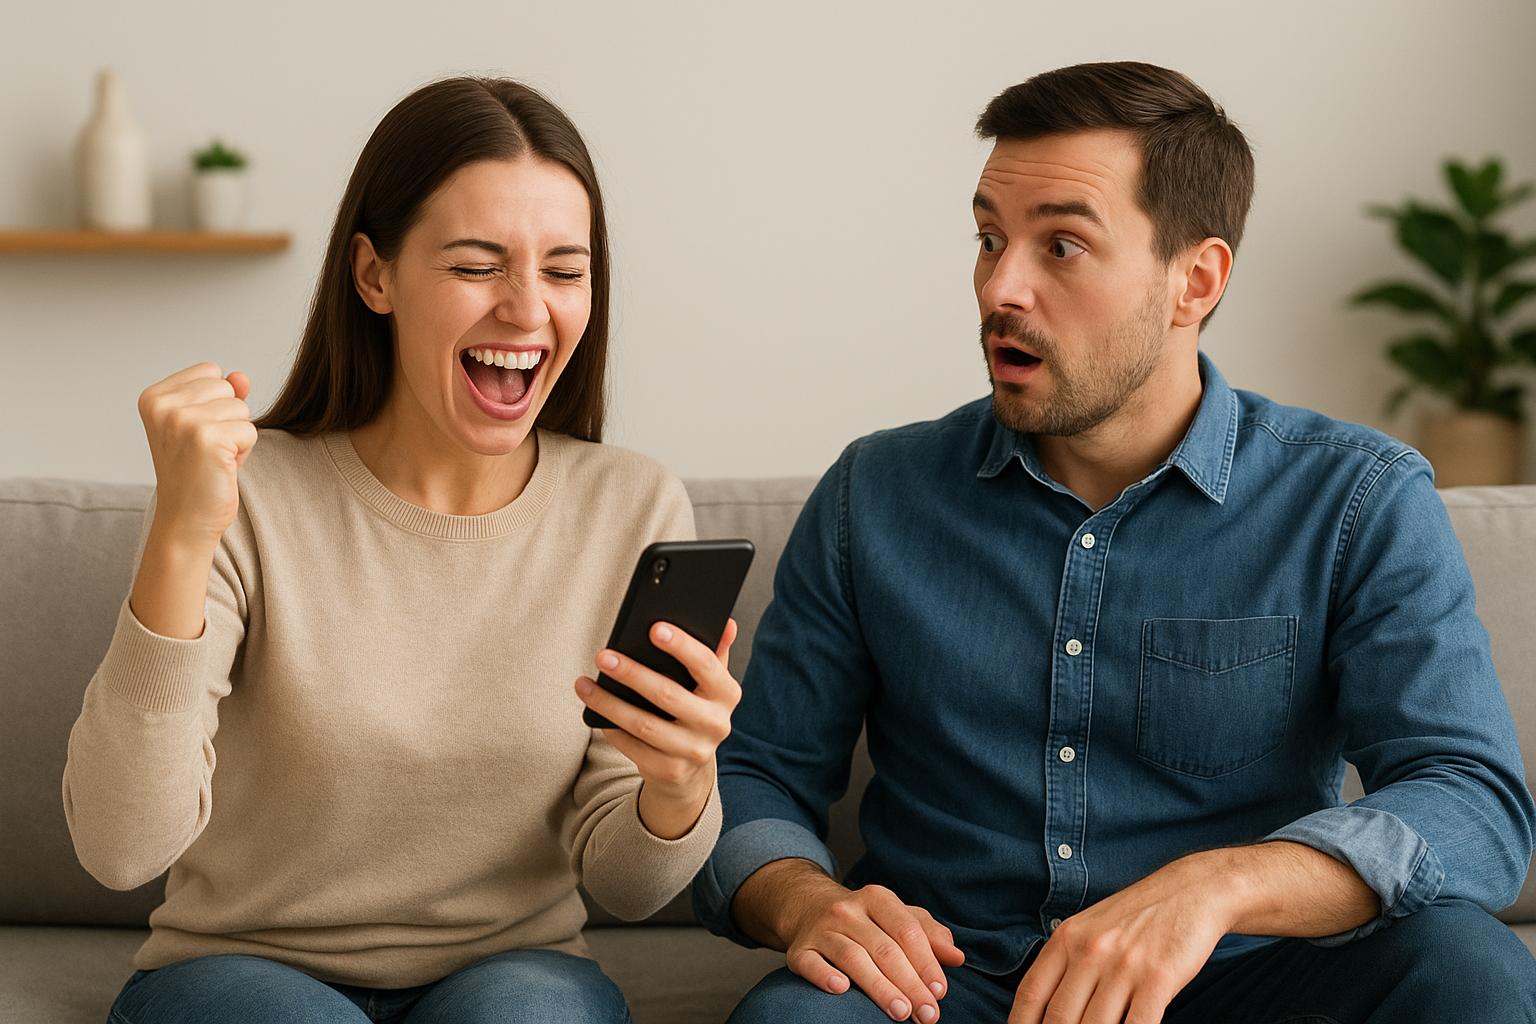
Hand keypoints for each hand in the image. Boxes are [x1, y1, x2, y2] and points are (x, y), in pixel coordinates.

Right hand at [130, 364, 256, 638]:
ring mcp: (183, 421)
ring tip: (212, 459)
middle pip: (227, 387)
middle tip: (206, 450)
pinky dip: (244, 451)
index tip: (195, 434)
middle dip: (227, 418)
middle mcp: (163, 406)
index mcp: (154, 397)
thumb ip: (222, 393)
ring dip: (236, 436)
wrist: (186, 520)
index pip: (210, 371)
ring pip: (241, 408)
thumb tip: (241, 376)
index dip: (214, 403)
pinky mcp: (207, 438)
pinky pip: (250, 430)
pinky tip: (221, 467)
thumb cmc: (196, 472)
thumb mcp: (205, 424)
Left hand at [574, 618, 741, 838]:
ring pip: (644, 724)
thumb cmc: (696, 711)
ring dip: (610, 703)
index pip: (705, 664)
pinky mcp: (669, 771)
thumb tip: (726, 623)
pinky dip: (611, 727)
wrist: (692, 768)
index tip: (654, 628)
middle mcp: (716, 724)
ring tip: (585, 684)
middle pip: (668, 694)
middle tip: (604, 656)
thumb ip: (715, 653)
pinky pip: (632, 746)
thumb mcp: (710, 684)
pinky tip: (594, 711)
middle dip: (633, 673)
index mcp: (727, 694)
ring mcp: (693, 751)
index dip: (681, 645)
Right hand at [733, 858, 964, 1022]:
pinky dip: (824, 976)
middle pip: (884, 948)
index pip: (907, 930)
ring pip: (852, 957)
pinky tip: (841, 990)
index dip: (926, 962)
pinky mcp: (799, 950)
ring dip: (879, 987)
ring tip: (901, 1012)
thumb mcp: (897, 916)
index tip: (940, 991)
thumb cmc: (864, 920)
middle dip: (910, 984)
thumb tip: (956, 957)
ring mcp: (822, 929)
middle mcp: (848, 910)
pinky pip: (810, 963)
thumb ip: (928, 934)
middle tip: (927, 1013)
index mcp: (877, 898)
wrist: (807, 908)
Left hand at [1008, 854, 1226, 1023]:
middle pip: (1059, 1018)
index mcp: (1066, 940)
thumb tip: (1042, 1010)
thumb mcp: (1089, 929)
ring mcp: (1123, 966)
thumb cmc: (1136, 917)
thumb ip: (1065, 963)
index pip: (1030, 995)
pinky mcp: (1158, 978)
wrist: (1190, 892)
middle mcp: (1089, 951)